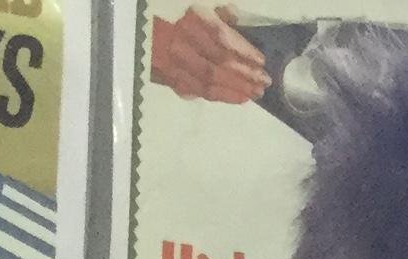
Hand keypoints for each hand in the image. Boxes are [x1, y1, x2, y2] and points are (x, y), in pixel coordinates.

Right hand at [151, 6, 271, 102]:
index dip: (243, 50)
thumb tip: (234, 15)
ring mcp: (174, 65)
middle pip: (218, 62)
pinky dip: (223, 96)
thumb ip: (216, 16)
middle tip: (264, 82)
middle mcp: (180, 44)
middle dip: (244, 74)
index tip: (261, 61)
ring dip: (237, 88)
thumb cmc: (175, 23)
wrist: (142, 38)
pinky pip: (200, 91)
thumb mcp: (195, 11)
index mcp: (189, 23)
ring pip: (210, 81)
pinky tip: (240, 98)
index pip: (220, 38)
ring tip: (256, 93)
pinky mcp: (172, 81)